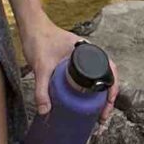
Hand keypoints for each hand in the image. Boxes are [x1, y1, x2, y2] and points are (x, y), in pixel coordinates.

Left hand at [19, 12, 119, 126]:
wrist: (30, 26)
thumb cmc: (38, 39)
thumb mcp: (41, 67)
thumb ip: (42, 90)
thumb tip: (45, 111)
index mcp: (88, 50)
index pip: (110, 69)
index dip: (113, 89)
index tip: (108, 105)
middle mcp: (88, 52)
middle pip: (106, 76)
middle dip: (108, 98)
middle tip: (102, 116)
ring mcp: (82, 57)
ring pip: (98, 78)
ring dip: (101, 95)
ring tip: (97, 114)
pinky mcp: (73, 62)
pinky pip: (88, 76)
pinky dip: (91, 89)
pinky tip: (86, 102)